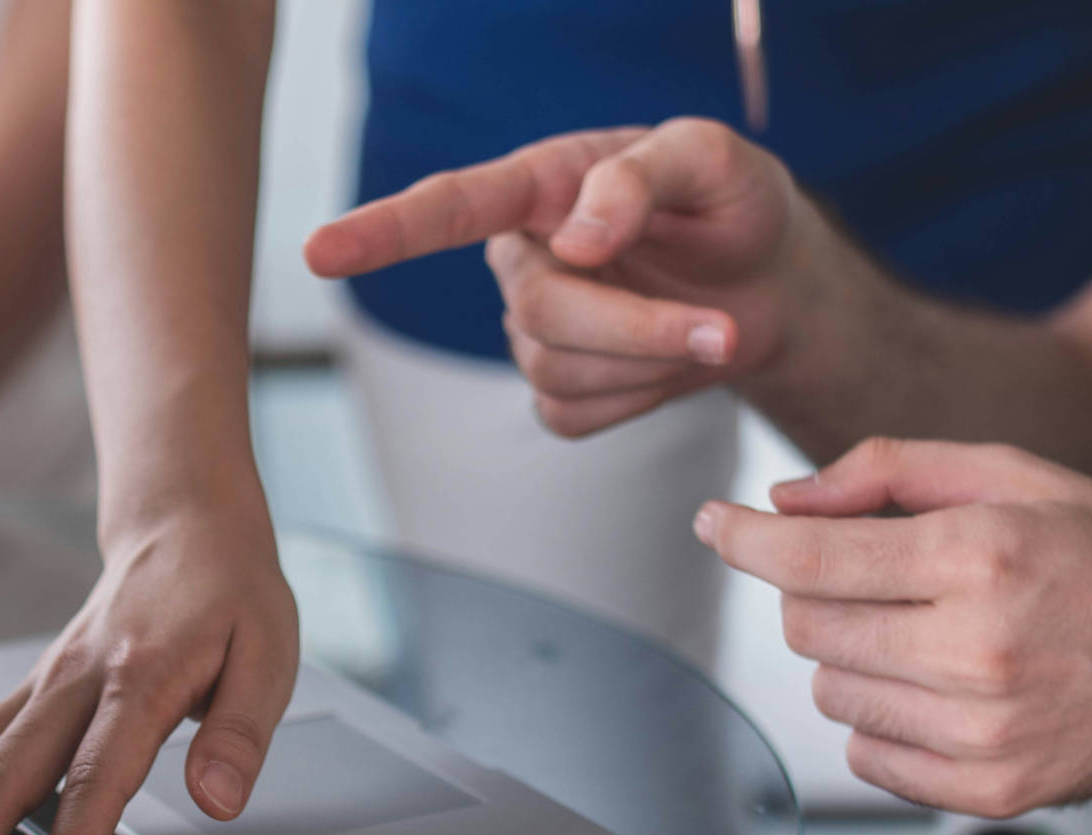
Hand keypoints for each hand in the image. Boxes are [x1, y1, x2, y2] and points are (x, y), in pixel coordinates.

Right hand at [0, 507, 299, 834]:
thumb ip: (240, 733)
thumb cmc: (231, 593)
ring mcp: (48, 681)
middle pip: (8, 770)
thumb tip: (217, 801)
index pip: (97, 775)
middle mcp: (78, 679)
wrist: (186, 523)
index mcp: (142, 676)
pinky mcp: (35, 687)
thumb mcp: (270, 655)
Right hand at [306, 119, 828, 436]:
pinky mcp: (559, 390)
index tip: (319, 253)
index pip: (449, 208)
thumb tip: (577, 239)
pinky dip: (639, 399)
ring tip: (710, 329)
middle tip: (720, 328)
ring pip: (556, 371)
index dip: (382, 232)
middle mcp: (523, 256)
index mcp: (542, 185)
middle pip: (538, 313)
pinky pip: (573, 416)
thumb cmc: (732, 206)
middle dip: (634, 328)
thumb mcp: (712, 160)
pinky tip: (667, 365)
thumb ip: (642, 177)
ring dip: (650, 361)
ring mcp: (534, 328)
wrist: (772, 285)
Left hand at [695, 437, 1091, 815]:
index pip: (809, 558)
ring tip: (927, 633)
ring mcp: (981, 732)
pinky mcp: (988, 792)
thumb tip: (783, 501)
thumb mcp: (1016, 476)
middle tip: (876, 577)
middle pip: (807, 626)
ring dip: (852, 656)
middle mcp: (975, 650)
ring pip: (829, 692)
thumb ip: (888, 470)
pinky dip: (881, 720)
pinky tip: (940, 688)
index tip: (713, 524)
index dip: (742, 539)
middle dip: (817, 592)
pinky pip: (866, 756)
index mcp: (979, 558)